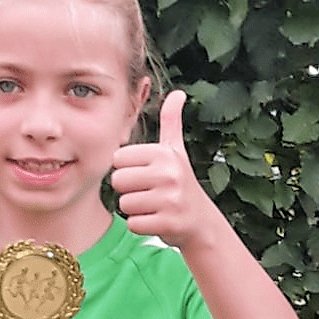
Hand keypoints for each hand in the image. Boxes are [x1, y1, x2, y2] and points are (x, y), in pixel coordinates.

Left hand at [110, 90, 215, 247]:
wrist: (201, 221)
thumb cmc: (181, 183)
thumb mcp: (176, 150)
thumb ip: (171, 121)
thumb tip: (178, 92)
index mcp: (165, 154)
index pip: (118, 158)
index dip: (128, 169)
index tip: (147, 174)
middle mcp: (169, 174)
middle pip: (118, 181)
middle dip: (129, 190)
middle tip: (150, 192)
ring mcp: (169, 200)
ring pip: (124, 204)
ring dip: (135, 209)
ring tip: (155, 206)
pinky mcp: (167, 223)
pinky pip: (133, 223)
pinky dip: (141, 225)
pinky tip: (157, 220)